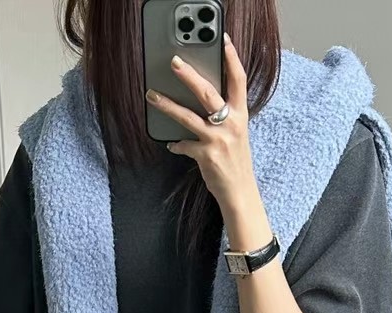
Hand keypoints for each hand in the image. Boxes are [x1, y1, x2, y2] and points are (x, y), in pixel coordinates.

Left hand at [146, 34, 258, 216]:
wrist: (239, 192)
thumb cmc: (235, 161)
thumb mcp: (236, 133)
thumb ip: (224, 115)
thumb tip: (203, 100)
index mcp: (240, 115)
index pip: (238, 80)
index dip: (232, 59)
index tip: (224, 41)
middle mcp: (230, 124)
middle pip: (207, 92)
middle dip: (189, 75)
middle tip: (174, 62)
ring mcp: (218, 139)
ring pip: (188, 116)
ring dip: (167, 104)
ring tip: (151, 95)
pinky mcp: (206, 155)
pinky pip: (184, 145)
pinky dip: (176, 144)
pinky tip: (172, 144)